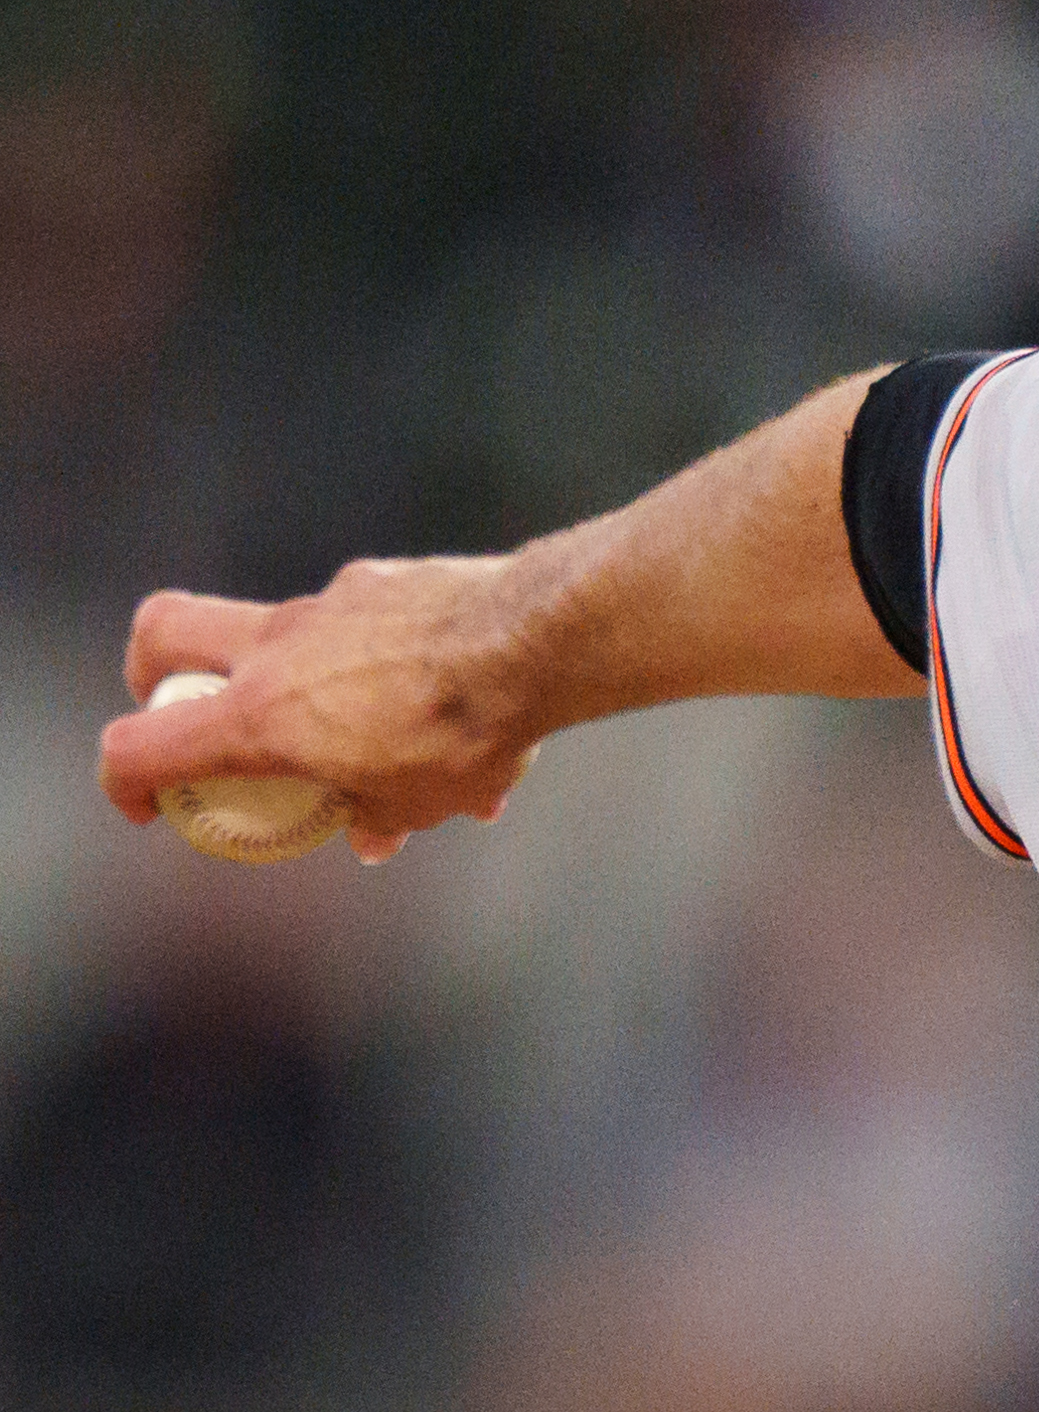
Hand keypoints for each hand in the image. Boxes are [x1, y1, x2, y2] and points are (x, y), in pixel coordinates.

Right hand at [99, 558, 549, 863]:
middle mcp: (278, 644)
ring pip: (282, 627)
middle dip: (158, 670)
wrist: (541, 641)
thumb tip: (370, 835)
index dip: (124, 784)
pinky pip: (362, 618)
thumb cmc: (469, 731)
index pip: (139, 746)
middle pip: (164, 630)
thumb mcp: (420, 802)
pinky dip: (384, 657)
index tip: (154, 806)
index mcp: (259, 714)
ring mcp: (331, 600)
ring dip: (308, 676)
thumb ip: (379, 815)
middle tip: (195, 707)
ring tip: (389, 733)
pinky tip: (451, 694)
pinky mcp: (386, 576)